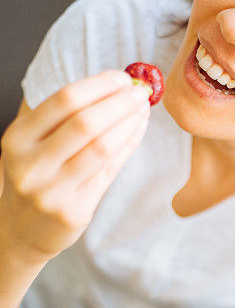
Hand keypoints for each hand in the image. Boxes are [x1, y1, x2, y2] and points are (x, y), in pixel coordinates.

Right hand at [0, 70, 149, 261]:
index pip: (64, 101)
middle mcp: (30, 164)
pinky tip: (137, 132)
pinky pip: (108, 172)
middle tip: (141, 92)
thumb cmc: (38, 176)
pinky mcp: (72, 212)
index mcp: (18, 138)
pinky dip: (127, 147)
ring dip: (129, 124)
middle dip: (119, 103)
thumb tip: (117, 86)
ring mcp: (50, 191)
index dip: (99, 86)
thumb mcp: (35, 144)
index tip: (122, 78)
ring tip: (142, 111)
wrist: (22, 230)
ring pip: (101, 148)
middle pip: (85, 123)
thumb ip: (66, 118)